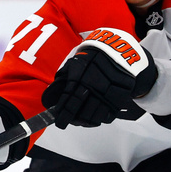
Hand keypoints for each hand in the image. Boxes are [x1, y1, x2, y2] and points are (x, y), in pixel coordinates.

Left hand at [41, 28, 156, 128]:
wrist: (117, 49)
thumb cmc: (91, 58)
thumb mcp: (74, 64)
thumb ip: (63, 80)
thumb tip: (50, 97)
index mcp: (80, 78)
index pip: (69, 101)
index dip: (63, 114)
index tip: (59, 121)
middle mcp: (93, 86)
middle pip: (81, 111)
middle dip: (72, 120)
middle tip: (68, 122)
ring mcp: (108, 92)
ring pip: (95, 116)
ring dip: (86, 121)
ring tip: (81, 120)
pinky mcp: (120, 96)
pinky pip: (109, 114)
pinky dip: (101, 118)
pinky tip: (96, 116)